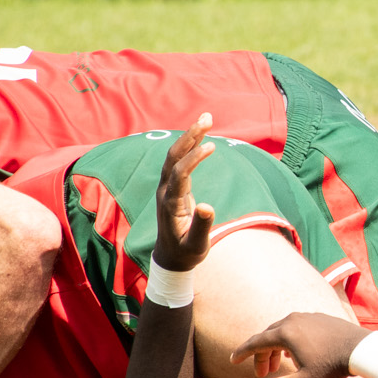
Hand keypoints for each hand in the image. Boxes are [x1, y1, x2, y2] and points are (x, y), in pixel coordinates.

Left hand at [152, 117, 215, 271]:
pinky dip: (191, 145)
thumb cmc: (186, 253)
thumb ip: (202, 226)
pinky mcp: (173, 187)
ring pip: (176, 156)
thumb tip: (208, 205)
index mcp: (170, 203)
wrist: (171, 259)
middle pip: (173, 157)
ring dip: (190, 136)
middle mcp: (165, 191)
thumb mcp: (196, 245)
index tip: (211, 146)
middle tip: (207, 118)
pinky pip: (180, 161)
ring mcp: (167, 188)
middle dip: (190, 136)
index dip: (194, 158)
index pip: (180, 174)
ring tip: (207, 118)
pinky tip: (201, 136)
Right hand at [231, 312, 369, 377]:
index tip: (233, 360)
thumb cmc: (332, 367)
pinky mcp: (320, 318)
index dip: (243, 352)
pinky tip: (296, 354)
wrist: (362, 350)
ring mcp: (308, 316)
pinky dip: (290, 340)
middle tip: (262, 373)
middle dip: (261, 354)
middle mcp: (294, 320)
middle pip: (269, 336)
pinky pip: (298, 327)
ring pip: (283, 330)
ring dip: (276, 348)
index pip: (256, 342)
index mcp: (286, 333)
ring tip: (278, 365)